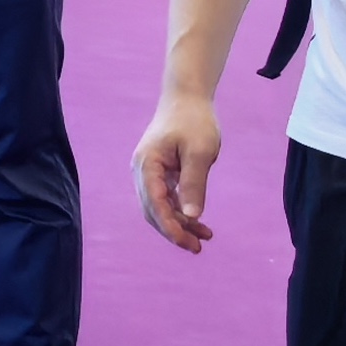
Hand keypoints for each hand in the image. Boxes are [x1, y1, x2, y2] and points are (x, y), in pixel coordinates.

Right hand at [134, 91, 221, 253]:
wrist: (186, 97)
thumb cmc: (194, 121)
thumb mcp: (199, 152)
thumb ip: (193, 184)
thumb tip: (191, 216)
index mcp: (147, 164)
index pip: (155, 204)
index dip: (170, 228)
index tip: (188, 244)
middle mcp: (142, 170)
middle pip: (152, 210)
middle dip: (173, 231)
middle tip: (197, 248)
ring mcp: (148, 171)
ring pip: (158, 207)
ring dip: (177, 224)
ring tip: (203, 238)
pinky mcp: (158, 171)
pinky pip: (164, 198)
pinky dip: (179, 211)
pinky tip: (198, 222)